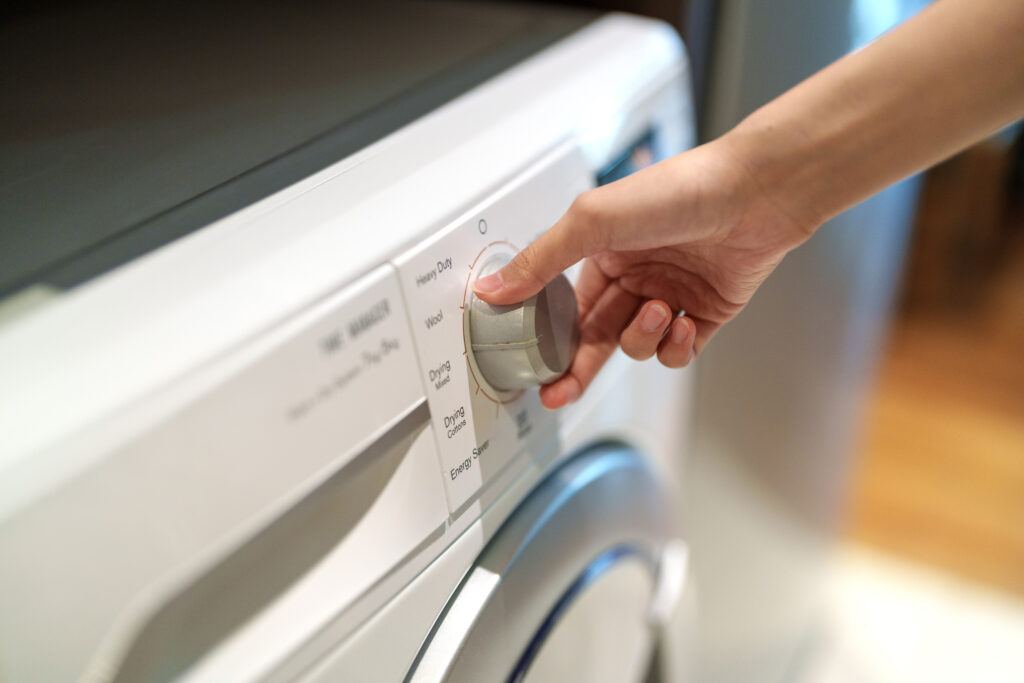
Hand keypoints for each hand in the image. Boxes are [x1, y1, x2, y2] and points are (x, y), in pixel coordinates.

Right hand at [471, 138, 812, 409]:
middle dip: (579, 367)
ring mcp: (670, 295)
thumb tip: (493, 289)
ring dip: (642, 338)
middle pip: (596, 336)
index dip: (549, 339)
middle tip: (559, 393)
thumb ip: (540, 262)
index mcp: (602, 252)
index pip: (566, 307)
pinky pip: (676, 352)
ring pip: (636, 346)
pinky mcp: (706, 314)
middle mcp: (635, 275)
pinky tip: (682, 321)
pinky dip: (675, 345)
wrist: (755, 195)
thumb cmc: (675, 193)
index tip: (534, 368)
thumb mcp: (592, 222)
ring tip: (659, 310)